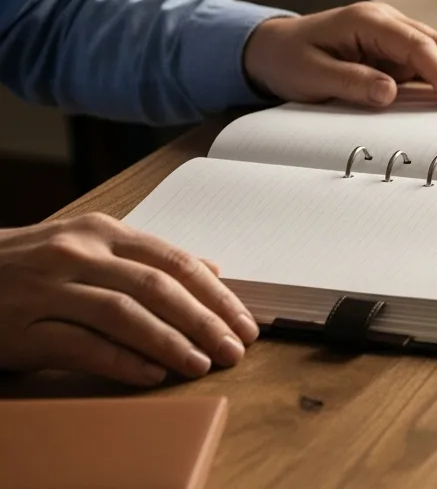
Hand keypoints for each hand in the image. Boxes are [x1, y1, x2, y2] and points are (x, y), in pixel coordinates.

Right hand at [0, 214, 258, 385]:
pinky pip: (81, 347)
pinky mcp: (22, 329)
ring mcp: (47, 291)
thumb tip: (213, 270)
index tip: (244, 322)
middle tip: (234, 350)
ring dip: (169, 343)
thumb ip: (148, 258)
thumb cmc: (32, 263)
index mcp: (101, 233)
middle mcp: (77, 255)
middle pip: (156, 288)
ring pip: (123, 315)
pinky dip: (121, 362)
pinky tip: (151, 375)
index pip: (173, 262)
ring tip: (200, 365)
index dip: (215, 295)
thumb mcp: (89, 246)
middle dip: (203, 321)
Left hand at [243, 2, 436, 109]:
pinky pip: (428, 63)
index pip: (416, 44)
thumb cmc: (287, 58)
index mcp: (367, 20)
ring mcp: (392, 36)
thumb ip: (351, 82)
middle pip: (436, 43)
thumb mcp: (311, 74)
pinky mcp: (393, 52)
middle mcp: (386, 22)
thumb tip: (389, 93)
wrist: (270, 49)